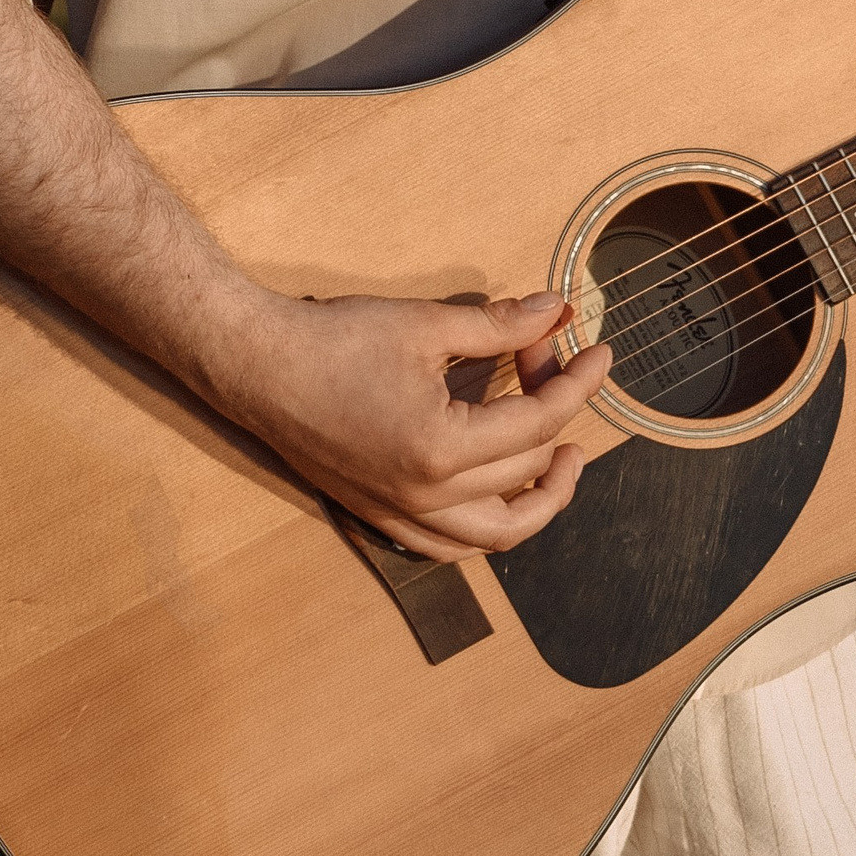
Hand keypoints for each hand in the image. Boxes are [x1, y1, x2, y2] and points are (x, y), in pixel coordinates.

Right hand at [211, 291, 612, 560]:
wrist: (254, 365)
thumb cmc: (331, 341)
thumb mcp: (425, 324)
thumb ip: (499, 325)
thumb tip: (555, 310)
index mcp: (440, 448)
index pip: (539, 422)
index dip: (580, 383)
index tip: (600, 354)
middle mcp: (424, 496)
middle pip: (527, 469)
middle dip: (556, 411)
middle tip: (551, 363)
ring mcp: (401, 514)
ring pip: (498, 534)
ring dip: (542, 500)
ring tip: (562, 457)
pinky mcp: (381, 517)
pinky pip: (453, 545)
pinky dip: (490, 528)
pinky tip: (506, 492)